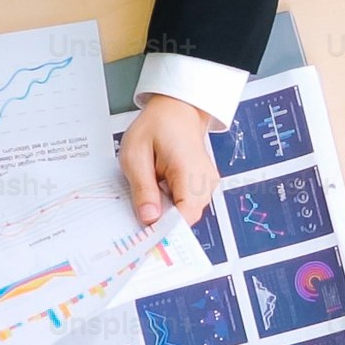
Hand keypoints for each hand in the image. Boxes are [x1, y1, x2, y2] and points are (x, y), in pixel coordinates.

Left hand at [122, 95, 217, 228]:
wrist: (176, 110)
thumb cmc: (156, 127)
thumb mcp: (136, 155)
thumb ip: (143, 189)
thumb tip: (149, 219)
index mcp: (190, 172)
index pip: (186, 215)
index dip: (165, 228)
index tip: (145, 233)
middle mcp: (205, 181)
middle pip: (185, 218)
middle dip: (162, 218)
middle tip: (140, 208)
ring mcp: (207, 184)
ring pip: (186, 213)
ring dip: (166, 209)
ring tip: (150, 189)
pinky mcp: (203, 186)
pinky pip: (187, 204)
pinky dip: (171, 203)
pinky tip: (159, 188)